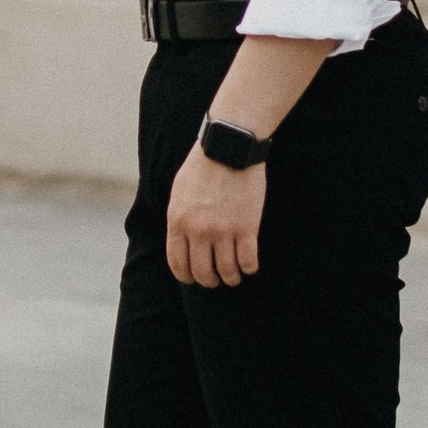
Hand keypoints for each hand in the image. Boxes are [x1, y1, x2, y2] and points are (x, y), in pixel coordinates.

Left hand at [166, 144, 265, 287]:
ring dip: (232, 277)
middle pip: (203, 274)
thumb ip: (178, 220)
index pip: (178, 264)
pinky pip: (248, 262)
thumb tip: (180, 244)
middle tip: (217, 278)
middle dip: (210, 281)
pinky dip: (249, 268)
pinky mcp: (247, 228)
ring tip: (235, 274)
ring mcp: (223, 231)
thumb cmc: (203, 167)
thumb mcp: (179, 193)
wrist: (229, 147)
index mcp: (178, 222)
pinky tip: (249, 264)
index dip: (187, 277)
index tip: (195, 278)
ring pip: (228, 272)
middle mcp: (198, 231)